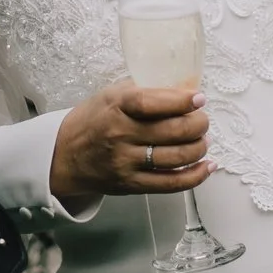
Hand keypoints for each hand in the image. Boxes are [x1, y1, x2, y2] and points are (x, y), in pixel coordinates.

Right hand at [49, 83, 212, 198]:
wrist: (65, 154)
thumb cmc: (94, 119)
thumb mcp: (113, 95)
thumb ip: (146, 90)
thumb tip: (186, 88)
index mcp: (117, 106)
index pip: (152, 103)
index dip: (181, 101)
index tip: (199, 98)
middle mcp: (121, 134)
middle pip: (172, 131)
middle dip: (198, 124)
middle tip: (203, 120)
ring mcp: (126, 162)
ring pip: (176, 157)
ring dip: (199, 147)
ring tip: (203, 140)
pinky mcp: (131, 184)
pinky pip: (170, 183)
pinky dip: (195, 176)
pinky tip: (207, 166)